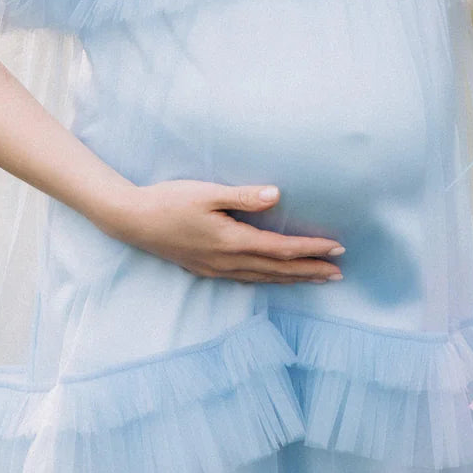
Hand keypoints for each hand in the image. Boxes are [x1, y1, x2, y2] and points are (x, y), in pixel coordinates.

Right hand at [101, 180, 345, 283]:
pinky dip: (269, 280)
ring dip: (293, 279)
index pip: (281, 250)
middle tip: (339, 273)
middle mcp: (228, 261)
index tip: (337, 249)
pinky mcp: (207, 269)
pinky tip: (275, 278)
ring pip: (264, 278)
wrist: (133, 220)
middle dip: (310, 271)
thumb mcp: (206, 193)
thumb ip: (243, 196)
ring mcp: (217, 269)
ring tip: (317, 279)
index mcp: (232, 241)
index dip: (311, 250)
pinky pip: (248, 279)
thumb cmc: (169, 200)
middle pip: (278, 270)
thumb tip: (277, 196)